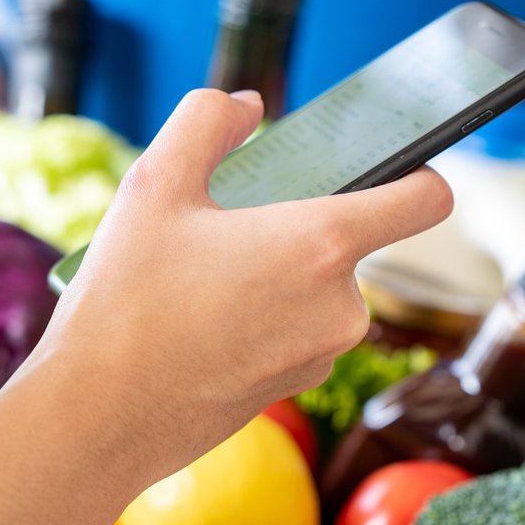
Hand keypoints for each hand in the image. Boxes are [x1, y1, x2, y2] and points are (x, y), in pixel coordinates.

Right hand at [35, 88, 452, 488]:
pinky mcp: (296, 389)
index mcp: (322, 244)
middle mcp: (340, 305)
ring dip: (273, 275)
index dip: (417, 173)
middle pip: (346, 240)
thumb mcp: (153, 185)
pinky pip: (294, 332)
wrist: (97, 417)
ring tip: (198, 280)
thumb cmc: (127, 300)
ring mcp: (321, 355)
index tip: (383, 169)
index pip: (426, 199)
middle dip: (293, 227)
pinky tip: (198, 322)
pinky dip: (260, 319)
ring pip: (315, 289)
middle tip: (222, 229)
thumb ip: (206, 122)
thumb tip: (247, 106)